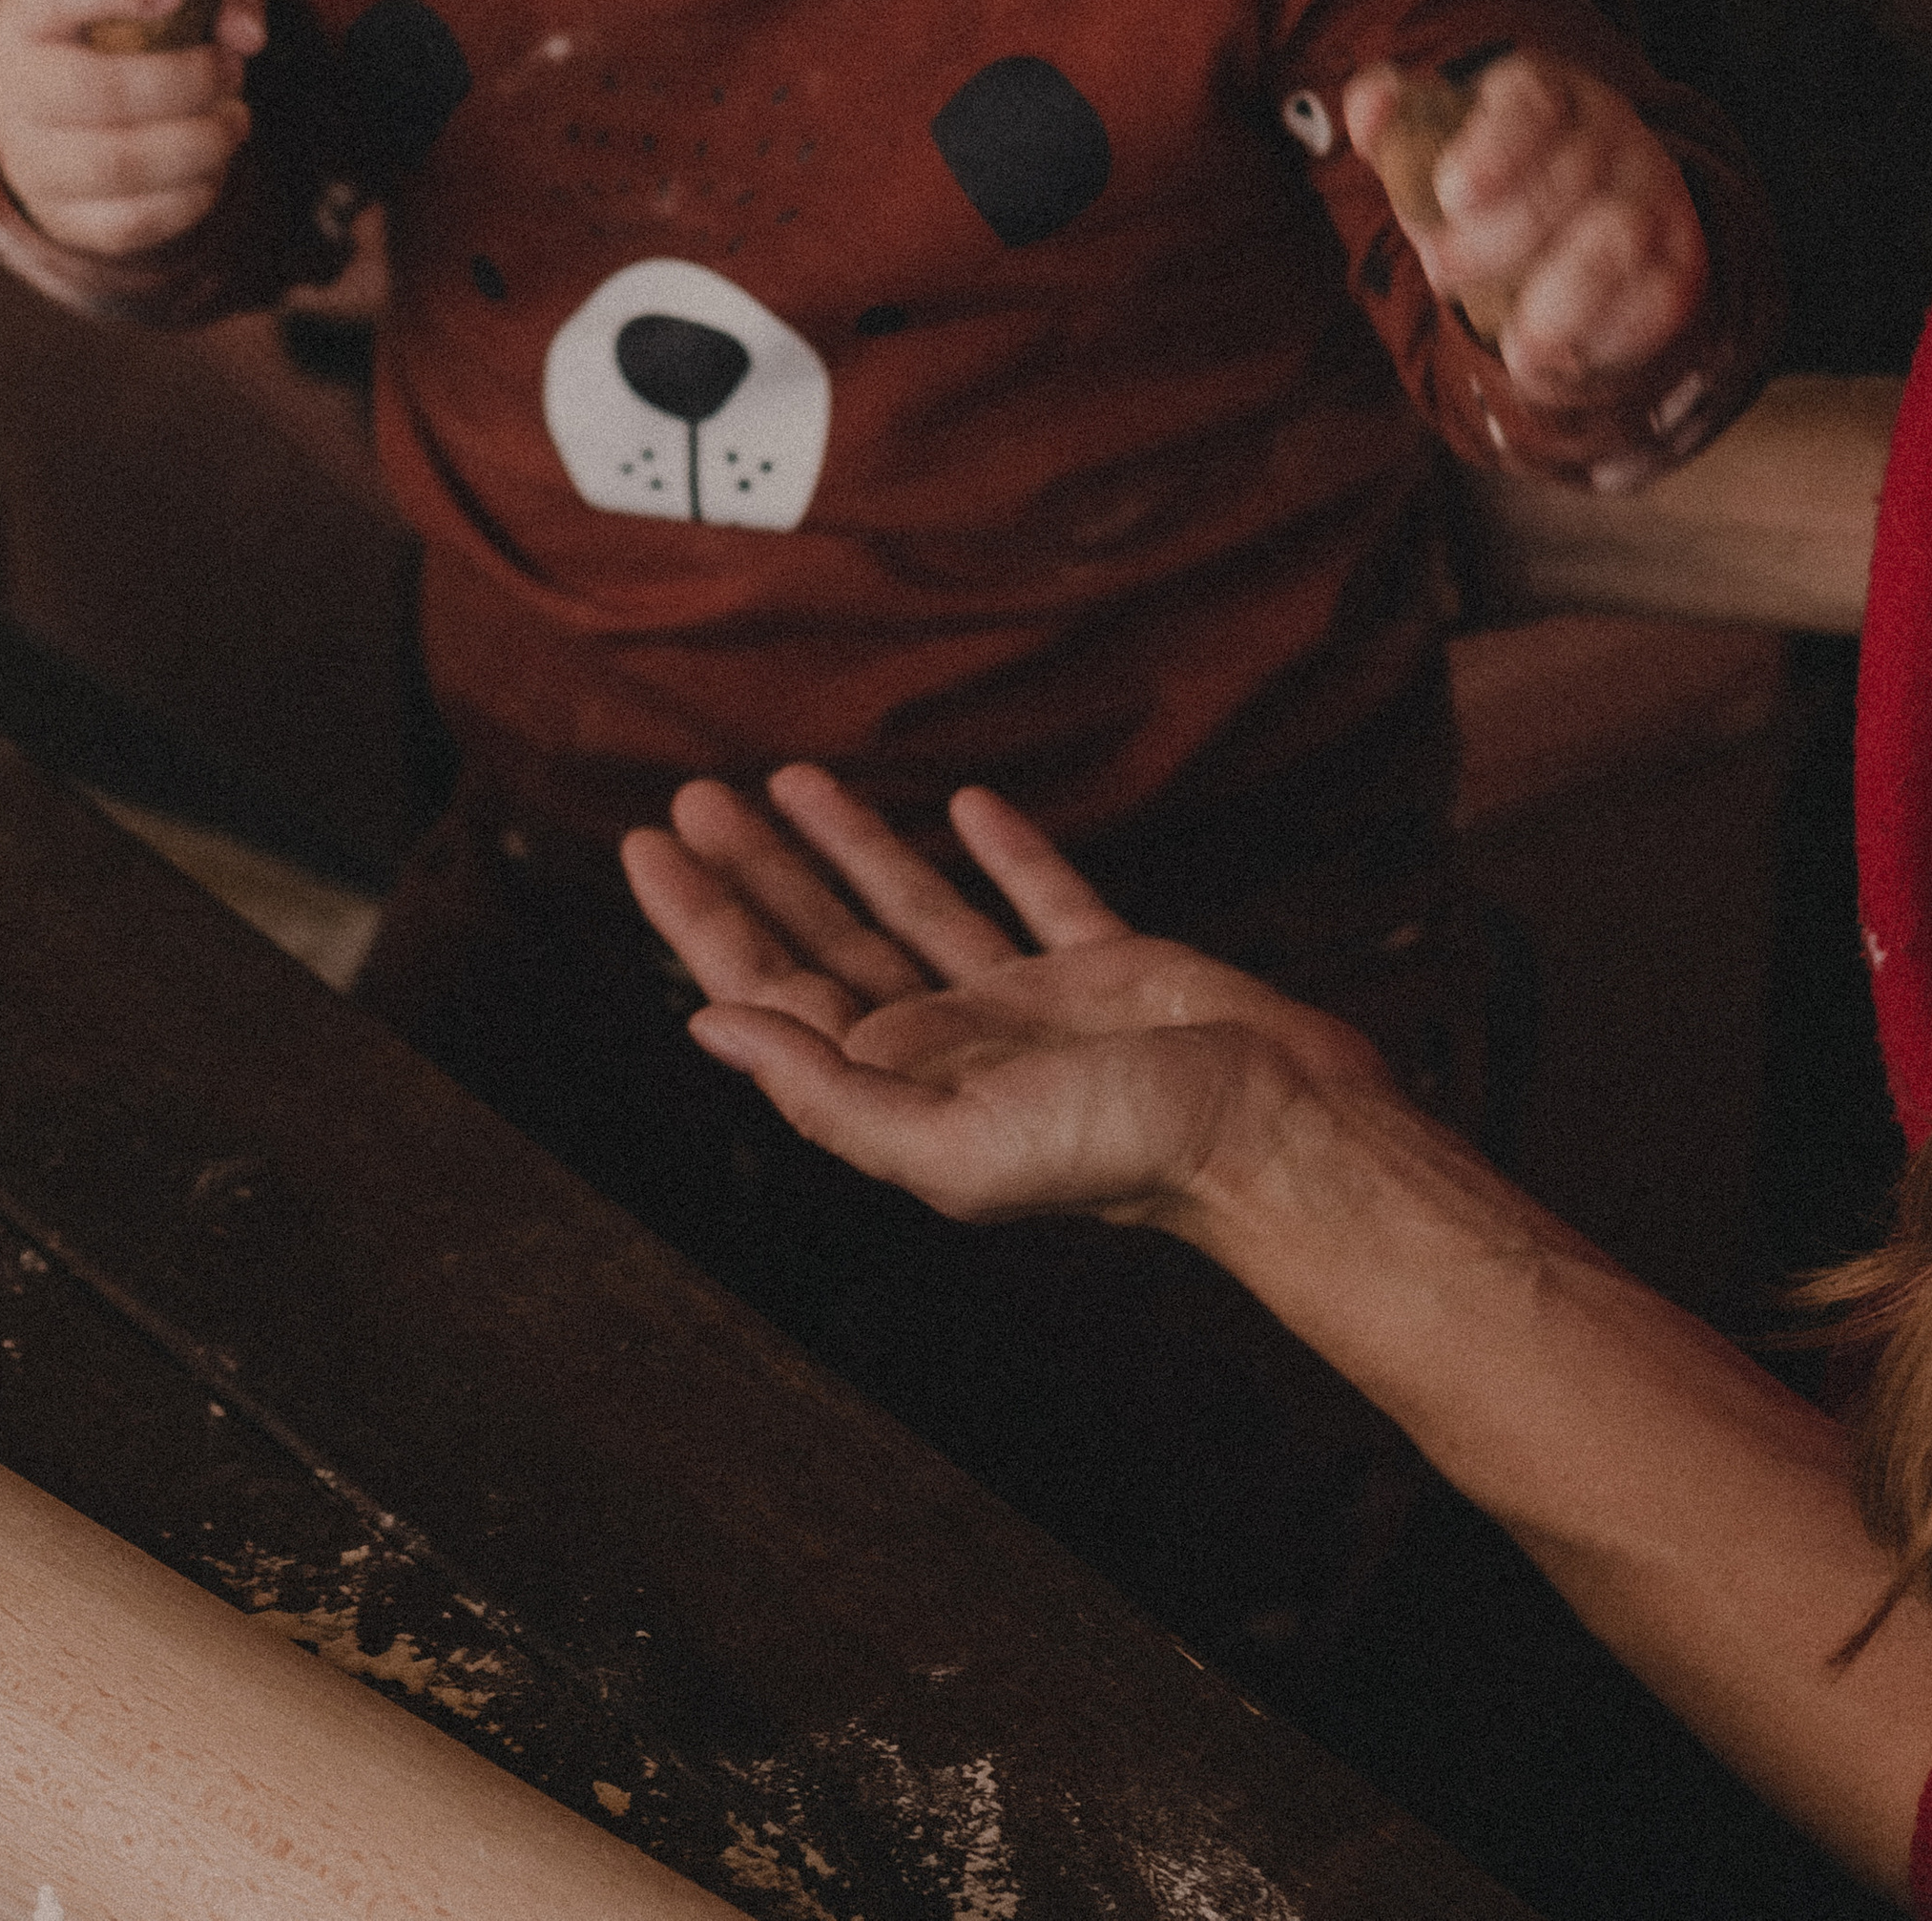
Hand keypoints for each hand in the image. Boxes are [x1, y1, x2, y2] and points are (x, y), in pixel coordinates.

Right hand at [0, 0, 265, 256]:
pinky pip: (135, 220)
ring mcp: (32, 158)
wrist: (70, 109)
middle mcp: (18, 83)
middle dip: (187, 82)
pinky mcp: (65, 216)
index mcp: (35, 7)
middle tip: (230, 68)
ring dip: (201, 142)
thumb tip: (248, 37)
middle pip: (98, 90)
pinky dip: (193, 193)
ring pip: (120, 165)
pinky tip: (211, 163)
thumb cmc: (131, 31)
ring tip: (234, 119)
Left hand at [619, 764, 1389, 1230]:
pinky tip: (967, 806)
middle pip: (827, 940)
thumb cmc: (1127, 1153)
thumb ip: (828, 1092)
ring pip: (916, 907)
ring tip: (791, 778)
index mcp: (907, 1087)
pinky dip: (1001, 849)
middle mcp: (954, 1045)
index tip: (649, 844)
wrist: (1281, 1133)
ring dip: (850, 845)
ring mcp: (1032, 1007)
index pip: (773, 990)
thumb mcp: (954, 1142)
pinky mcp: (1111, 972)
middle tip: (694, 794)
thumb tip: (711, 1031)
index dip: (705, 919)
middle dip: (757, 872)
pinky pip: (1039, 896)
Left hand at [1344, 51, 1707, 403]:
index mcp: (1547, 97)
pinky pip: (1660, 298)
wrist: (1587, 233)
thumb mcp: (1442, 151)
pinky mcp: (1680, 263)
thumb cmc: (1495, 186)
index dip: (1494, 146)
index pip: (1531, 102)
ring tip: (1515, 348)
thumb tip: (1369, 106)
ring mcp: (1653, 198)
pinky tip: (1558, 362)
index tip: (1451, 193)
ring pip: (1618, 238)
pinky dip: (1608, 337)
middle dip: (1498, 238)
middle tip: (1441, 274)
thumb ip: (1399, 126)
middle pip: (1569, 177)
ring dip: (1563, 296)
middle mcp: (1611, 137)